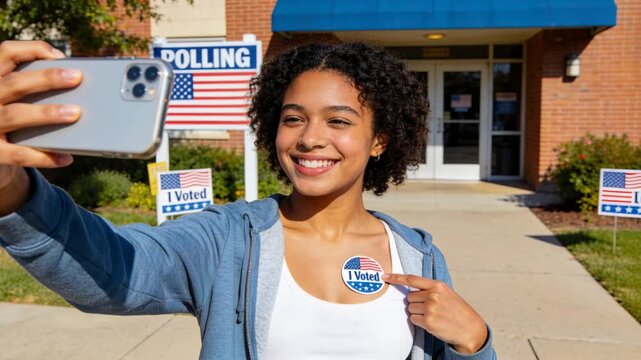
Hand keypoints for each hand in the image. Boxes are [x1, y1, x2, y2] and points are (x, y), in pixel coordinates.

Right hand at [0, 40, 82, 190]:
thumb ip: (32, 87)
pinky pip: (18, 154)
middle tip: (77, 77)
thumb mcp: (12, 97)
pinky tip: (66, 158)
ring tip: (75, 113)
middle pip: (15, 83)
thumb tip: (73, 83)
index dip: (31, 50)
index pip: (6, 53)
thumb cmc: (10, 117)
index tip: (59, 56)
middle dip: (46, 79)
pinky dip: (43, 156)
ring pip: (15, 115)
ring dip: (46, 113)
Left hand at [382, 273, 487, 353]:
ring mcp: (430, 308)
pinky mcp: (428, 321)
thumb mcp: (447, 294)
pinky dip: (419, 322)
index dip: (396, 278)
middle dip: (416, 303)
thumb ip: (431, 290)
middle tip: (430, 309)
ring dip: (417, 313)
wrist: (470, 329)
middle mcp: (433, 295)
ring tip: (433, 316)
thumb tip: (411, 292)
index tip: (384, 276)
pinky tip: (431, 323)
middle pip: (409, 297)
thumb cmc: (458, 311)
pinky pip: (413, 319)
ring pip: (410, 309)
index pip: (412, 279)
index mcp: (437, 285)